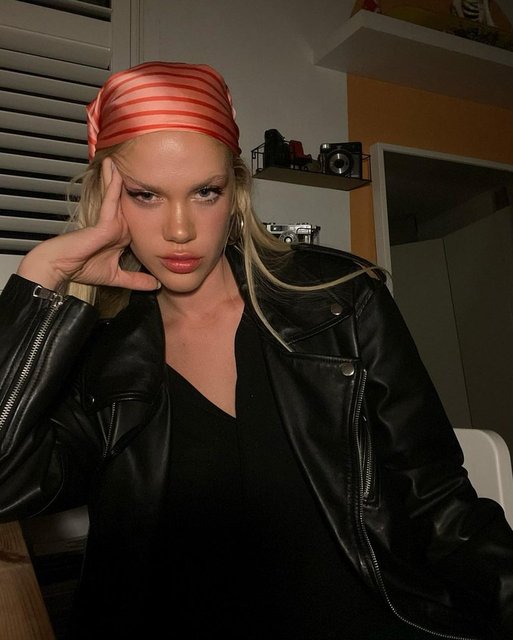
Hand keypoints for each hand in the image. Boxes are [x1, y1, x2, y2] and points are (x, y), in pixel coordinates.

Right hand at [17, 160, 158, 291]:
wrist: (61, 268)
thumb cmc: (82, 269)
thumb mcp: (116, 277)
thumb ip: (136, 280)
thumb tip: (156, 285)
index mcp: (119, 236)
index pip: (137, 218)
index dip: (148, 207)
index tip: (162, 193)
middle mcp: (115, 226)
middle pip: (130, 202)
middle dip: (136, 184)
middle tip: (149, 166)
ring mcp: (109, 222)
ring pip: (119, 196)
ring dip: (122, 178)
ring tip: (127, 158)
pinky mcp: (103, 221)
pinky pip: (111, 200)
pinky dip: (114, 185)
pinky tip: (116, 170)